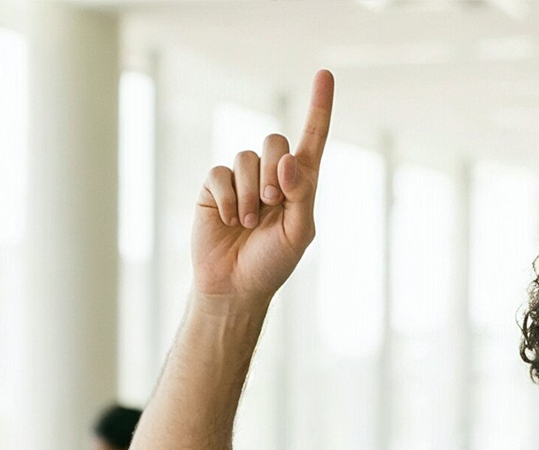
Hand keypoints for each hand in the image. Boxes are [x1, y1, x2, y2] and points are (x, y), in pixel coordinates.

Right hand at [193, 70, 334, 300]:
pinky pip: (220, 173)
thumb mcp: (298, 233)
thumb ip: (301, 194)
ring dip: (249, 193)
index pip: (312, 138)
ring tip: (246, 223)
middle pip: (275, 141)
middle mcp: (271, 174)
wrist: (233, 286)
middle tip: (272, 202)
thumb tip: (288, 160)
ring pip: (246, 157)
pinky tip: (226, 221)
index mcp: (300, 184)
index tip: (325, 75)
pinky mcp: (214, 187)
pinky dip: (226, 198)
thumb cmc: (271, 263)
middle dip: (275, 171)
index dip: (319, 107)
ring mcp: (242, 179)